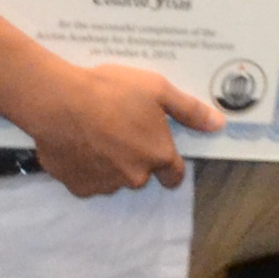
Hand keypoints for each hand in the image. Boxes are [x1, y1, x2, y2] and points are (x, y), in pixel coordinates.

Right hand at [22, 59, 217, 196]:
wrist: (59, 103)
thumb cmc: (112, 91)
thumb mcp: (158, 90)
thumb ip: (190, 111)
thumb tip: (218, 124)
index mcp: (157, 156)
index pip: (174, 174)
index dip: (170, 163)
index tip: (160, 147)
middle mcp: (134, 177)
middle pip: (142, 173)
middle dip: (136, 156)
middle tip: (121, 127)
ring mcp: (104, 185)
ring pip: (114, 177)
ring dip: (111, 162)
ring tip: (97, 131)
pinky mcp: (77, 187)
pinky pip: (88, 180)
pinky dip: (86, 166)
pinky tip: (79, 142)